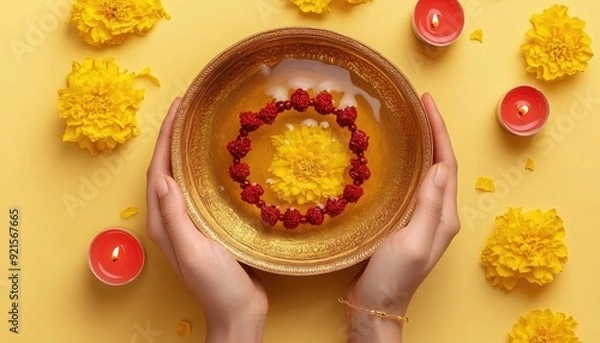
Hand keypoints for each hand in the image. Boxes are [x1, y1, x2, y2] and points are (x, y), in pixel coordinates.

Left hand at [146, 98, 267, 342]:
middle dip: (174, 137)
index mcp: (163, 221)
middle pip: (168, 168)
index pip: (158, 170)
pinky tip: (219, 160)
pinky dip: (205, 168)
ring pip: (185, 177)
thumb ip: (175, 216)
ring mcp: (190, 221)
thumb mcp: (193, 250)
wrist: (239, 309)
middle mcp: (171, 217)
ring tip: (200, 125)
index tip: (178, 108)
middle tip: (189, 108)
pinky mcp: (208, 224)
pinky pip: (201, 188)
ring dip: (188, 150)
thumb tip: (161, 176)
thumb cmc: (216, 284)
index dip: (166, 137)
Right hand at [346, 93, 459, 341]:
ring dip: (423, 146)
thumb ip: (429, 205)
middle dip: (434, 132)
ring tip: (411, 123)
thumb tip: (441, 166)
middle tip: (419, 105)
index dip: (439, 131)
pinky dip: (409, 164)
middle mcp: (438, 214)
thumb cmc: (393, 276)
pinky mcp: (406, 222)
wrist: (376, 304)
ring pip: (427, 173)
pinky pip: (413, 184)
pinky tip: (397, 158)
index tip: (427, 103)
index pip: (447, 163)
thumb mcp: (413, 240)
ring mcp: (423, 218)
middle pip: (441, 164)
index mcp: (444, 215)